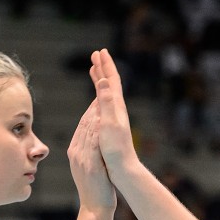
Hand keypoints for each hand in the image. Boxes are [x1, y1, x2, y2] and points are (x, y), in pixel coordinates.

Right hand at [67, 99, 115, 211]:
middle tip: (100, 92)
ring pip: (87, 132)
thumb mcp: (89, 168)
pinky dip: (98, 131)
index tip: (97, 100)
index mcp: (75, 152)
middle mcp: (76, 153)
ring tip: (102, 101)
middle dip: (92, 108)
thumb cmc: (96, 190)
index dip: (90, 111)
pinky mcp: (90, 165)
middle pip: (83, 125)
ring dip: (95, 115)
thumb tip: (94, 143)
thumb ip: (89, 153)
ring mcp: (82, 159)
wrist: (94, 208)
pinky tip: (104, 122)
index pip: (82, 127)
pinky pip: (93, 144)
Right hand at [87, 48, 137, 176]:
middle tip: (97, 55)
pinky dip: (99, 95)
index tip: (99, 52)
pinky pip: (104, 104)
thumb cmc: (116, 149)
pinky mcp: (111, 125)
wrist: (123, 168)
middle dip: (103, 68)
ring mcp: (115, 117)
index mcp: (116, 106)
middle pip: (110, 84)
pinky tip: (97, 97)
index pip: (111, 80)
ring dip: (101, 80)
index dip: (105, 66)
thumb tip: (105, 81)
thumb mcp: (109, 124)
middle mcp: (117, 109)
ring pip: (107, 93)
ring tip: (96, 71)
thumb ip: (106, 103)